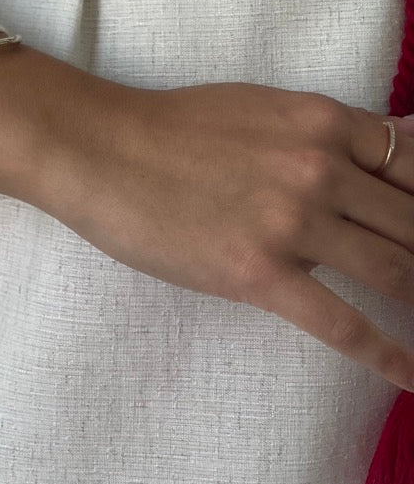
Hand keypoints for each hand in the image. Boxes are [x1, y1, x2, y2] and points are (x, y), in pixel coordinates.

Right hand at [24, 73, 413, 392]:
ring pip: (394, 272)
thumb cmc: (171, 128)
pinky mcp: (260, 273)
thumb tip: (386, 158)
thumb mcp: (260, 109)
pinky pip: (344, 323)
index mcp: (321, 121)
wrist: (100, 150)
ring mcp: (291, 222)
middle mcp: (319, 167)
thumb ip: (324, 134)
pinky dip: (388, 355)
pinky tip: (411, 374)